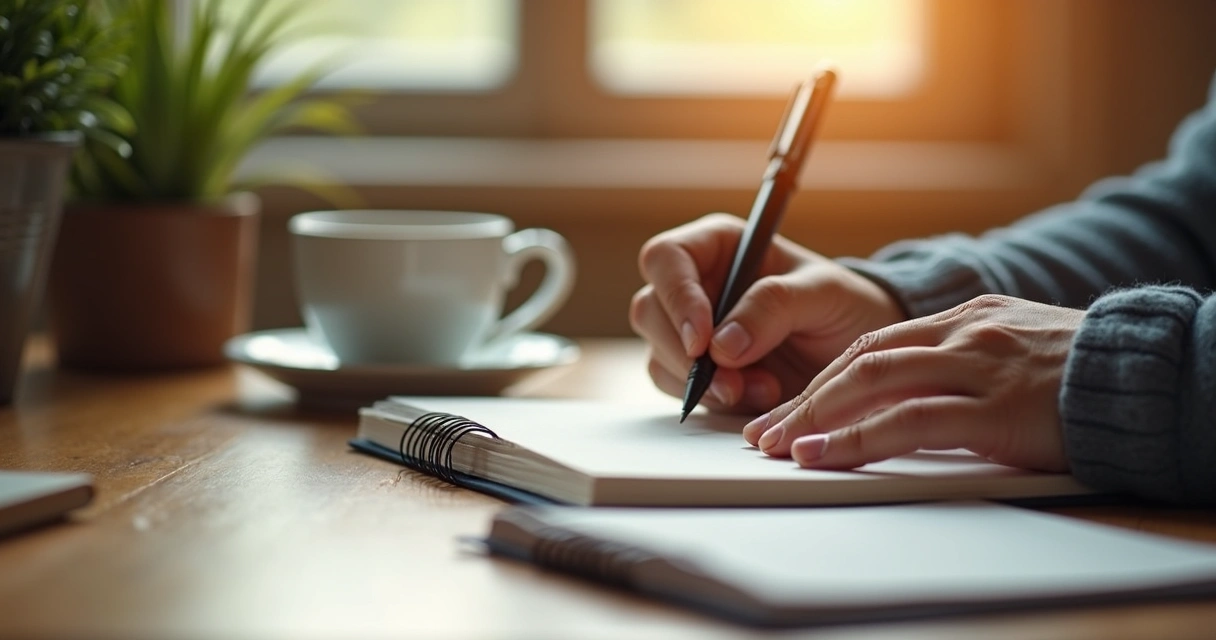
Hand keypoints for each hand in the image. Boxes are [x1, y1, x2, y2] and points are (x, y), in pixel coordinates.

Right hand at [629, 213, 906, 413]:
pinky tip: (756, 397)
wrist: (860, 355)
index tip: (702, 340)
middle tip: (730, 381)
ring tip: (763, 389)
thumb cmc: (846, 306)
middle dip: (684, 352)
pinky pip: (676, 388)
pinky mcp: (698, 371)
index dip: (676, 296)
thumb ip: (774, 306)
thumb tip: (721, 344)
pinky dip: (710, 400)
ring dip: (701, 382)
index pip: (667, 258)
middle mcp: (697, 284)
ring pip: (658, 354)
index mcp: (720, 245)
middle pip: (649, 309)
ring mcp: (692, 330)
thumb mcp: (826, 294)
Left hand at [743, 294, 1082, 471]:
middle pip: (859, 361)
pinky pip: (908, 421)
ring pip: (871, 383)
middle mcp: (961, 333)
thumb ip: (964, 361)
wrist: (1150, 378)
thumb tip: (916, 390)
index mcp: (964, 317)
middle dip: (805, 399)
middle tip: (766, 431)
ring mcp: (976, 367)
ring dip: (815, 417)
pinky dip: (856, 440)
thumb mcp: (1015, 349)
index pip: (874, 344)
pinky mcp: (994, 408)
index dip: (824, 378)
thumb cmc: (1084, 373)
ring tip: (779, 446)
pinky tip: (824, 457)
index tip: (791, 407)